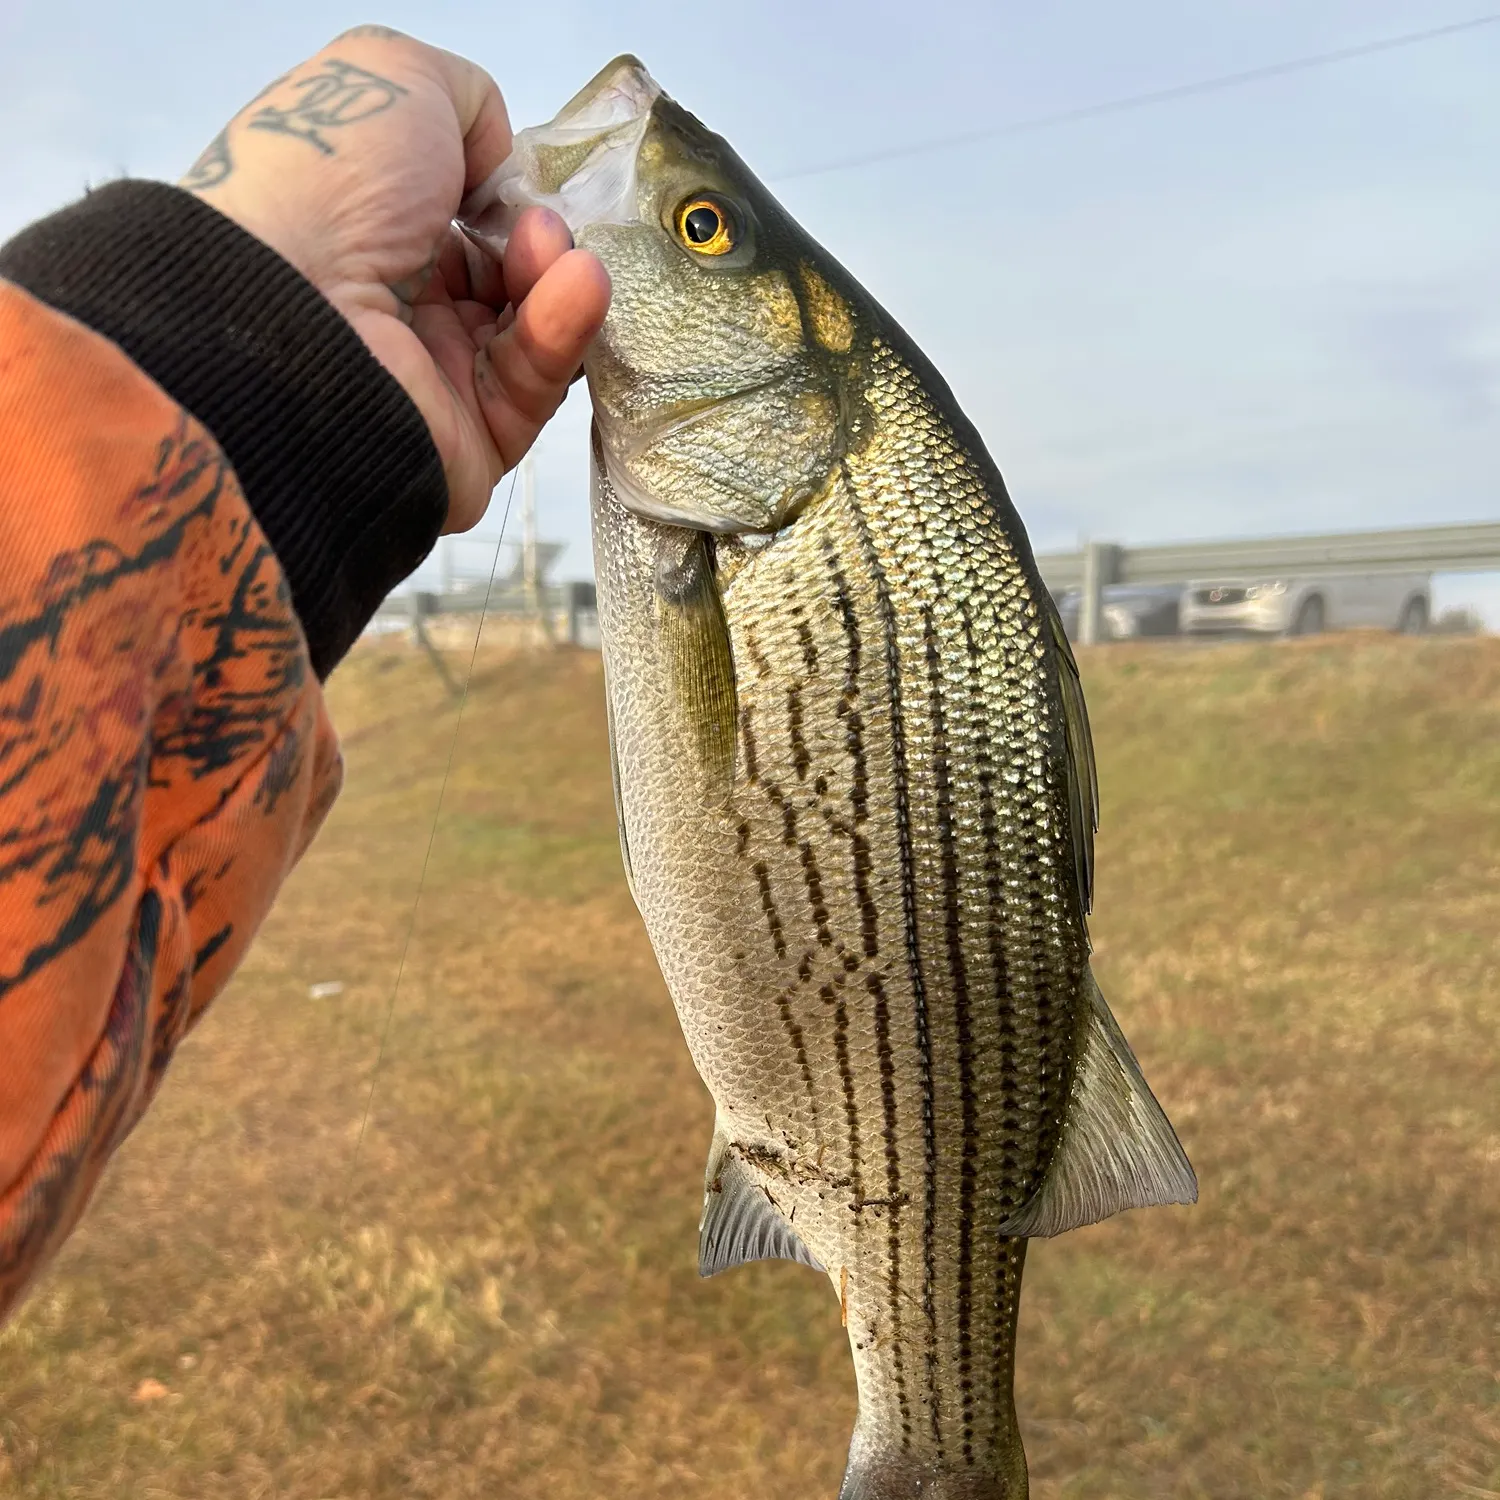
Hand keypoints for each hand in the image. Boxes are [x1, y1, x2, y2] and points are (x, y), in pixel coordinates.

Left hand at [180, 26, 609, 532]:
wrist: (293, 312)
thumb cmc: (326, 186)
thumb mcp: (395, 78)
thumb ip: (467, 100)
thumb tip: (498, 167)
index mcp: (366, 232)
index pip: (462, 222)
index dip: (505, 198)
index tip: (523, 181)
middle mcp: (398, 308)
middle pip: (505, 277)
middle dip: (537, 241)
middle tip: (539, 225)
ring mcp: (436, 379)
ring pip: (529, 331)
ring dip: (556, 280)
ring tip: (555, 255)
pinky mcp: (474, 440)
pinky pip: (535, 386)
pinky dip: (563, 331)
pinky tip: (578, 288)